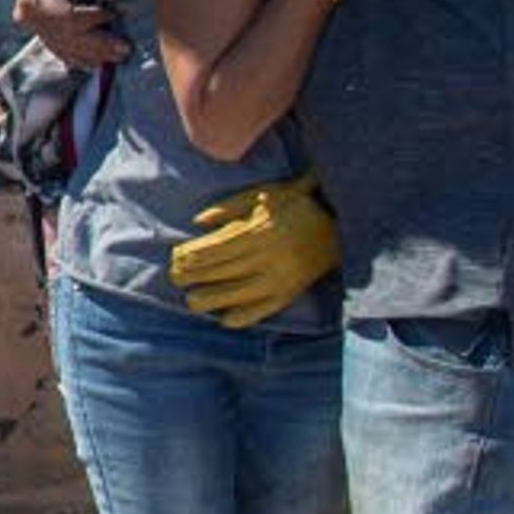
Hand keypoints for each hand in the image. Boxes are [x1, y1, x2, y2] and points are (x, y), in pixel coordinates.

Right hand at [11, 0, 127, 69]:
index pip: (68, 16)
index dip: (94, 18)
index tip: (115, 13)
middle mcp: (29, 18)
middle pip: (68, 37)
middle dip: (99, 45)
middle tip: (125, 49)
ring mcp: (34, 30)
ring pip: (66, 49)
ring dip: (93, 56)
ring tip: (118, 57)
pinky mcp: (41, 37)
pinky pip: (61, 53)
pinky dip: (81, 59)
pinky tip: (98, 63)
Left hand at [169, 174, 338, 327]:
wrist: (338, 224)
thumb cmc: (293, 204)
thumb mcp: (261, 195)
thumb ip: (228, 207)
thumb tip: (198, 222)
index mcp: (259, 232)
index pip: (216, 249)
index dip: (192, 256)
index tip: (175, 258)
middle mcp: (268, 258)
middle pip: (222, 272)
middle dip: (194, 276)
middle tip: (175, 278)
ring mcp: (280, 279)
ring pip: (238, 295)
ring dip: (211, 300)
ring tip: (191, 301)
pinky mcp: (290, 293)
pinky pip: (263, 310)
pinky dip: (243, 317)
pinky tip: (224, 318)